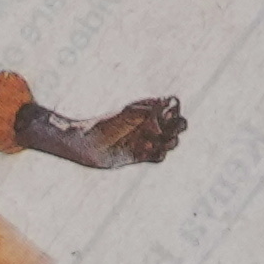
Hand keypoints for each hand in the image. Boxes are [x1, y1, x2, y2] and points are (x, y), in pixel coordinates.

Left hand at [51, 95, 188, 166]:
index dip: (175, 109)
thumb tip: (164, 115)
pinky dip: (159, 155)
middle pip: (177, 124)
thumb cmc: (103, 125)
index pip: (172, 106)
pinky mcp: (141, 156)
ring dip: (170, 143)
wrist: (86, 145)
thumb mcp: (126, 114)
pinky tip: (147, 151)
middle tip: (167, 131)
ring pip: (171, 142)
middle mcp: (150, 124)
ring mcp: (147, 140)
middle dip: (178, 128)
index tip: (166, 114)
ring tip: (157, 142)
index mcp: (148, 110)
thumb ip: (147, 111)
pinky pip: (159, 157)